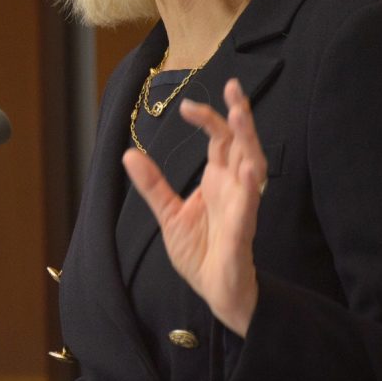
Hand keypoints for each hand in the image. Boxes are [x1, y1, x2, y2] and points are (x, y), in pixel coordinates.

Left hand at [122, 78, 266, 336]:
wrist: (215, 293)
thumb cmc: (200, 253)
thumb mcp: (168, 215)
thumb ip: (153, 185)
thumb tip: (129, 154)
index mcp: (218, 181)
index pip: (219, 140)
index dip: (209, 119)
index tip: (187, 105)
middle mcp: (234, 189)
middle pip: (242, 144)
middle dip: (240, 116)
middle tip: (234, 87)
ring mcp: (242, 208)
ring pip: (252, 168)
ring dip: (248, 141)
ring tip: (240, 115)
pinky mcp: (242, 234)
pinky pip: (248, 208)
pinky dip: (248, 189)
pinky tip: (245, 171)